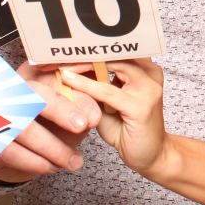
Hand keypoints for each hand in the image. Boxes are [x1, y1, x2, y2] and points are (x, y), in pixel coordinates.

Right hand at [0, 61, 101, 183]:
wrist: (13, 137)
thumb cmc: (48, 115)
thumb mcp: (66, 103)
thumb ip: (80, 100)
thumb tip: (97, 109)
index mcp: (30, 73)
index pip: (52, 78)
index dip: (74, 96)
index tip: (94, 117)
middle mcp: (9, 89)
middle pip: (32, 96)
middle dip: (60, 112)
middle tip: (83, 128)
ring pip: (23, 129)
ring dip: (52, 148)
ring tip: (75, 162)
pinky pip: (11, 152)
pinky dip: (34, 162)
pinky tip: (53, 167)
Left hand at [60, 60, 168, 176]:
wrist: (152, 156)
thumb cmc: (129, 130)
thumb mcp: (109, 103)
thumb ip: (97, 85)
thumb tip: (67, 70)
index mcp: (145, 69)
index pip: (114, 50)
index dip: (87, 48)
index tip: (60, 51)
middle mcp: (150, 73)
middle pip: (112, 53)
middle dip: (80, 53)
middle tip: (52, 57)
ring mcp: (148, 87)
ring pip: (109, 65)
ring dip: (80, 65)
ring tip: (56, 65)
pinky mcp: (140, 105)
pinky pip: (107, 90)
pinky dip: (85, 85)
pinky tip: (67, 80)